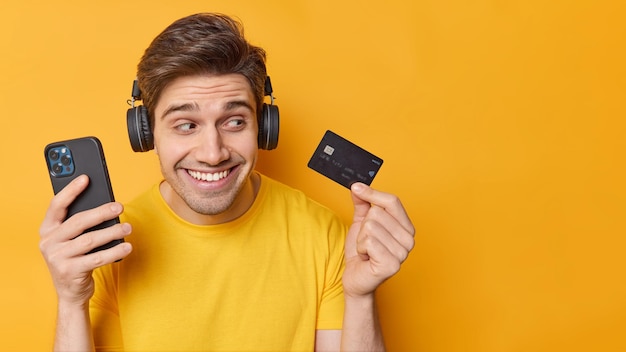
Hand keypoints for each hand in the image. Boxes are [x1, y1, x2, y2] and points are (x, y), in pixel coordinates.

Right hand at [39, 175, 131, 305]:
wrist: (71, 291)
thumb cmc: (75, 258)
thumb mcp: (71, 240)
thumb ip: (80, 224)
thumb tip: (105, 205)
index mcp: (47, 230)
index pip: (56, 206)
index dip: (71, 191)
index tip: (86, 178)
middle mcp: (48, 243)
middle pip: (78, 222)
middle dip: (101, 212)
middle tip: (119, 206)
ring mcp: (57, 258)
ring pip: (90, 240)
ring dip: (112, 232)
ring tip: (127, 227)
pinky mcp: (70, 272)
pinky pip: (97, 258)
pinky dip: (114, 252)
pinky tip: (126, 247)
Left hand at [342, 183, 414, 297]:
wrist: (356, 278)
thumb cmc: (362, 252)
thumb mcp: (361, 223)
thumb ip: (362, 203)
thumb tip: (358, 186)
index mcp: (406, 227)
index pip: (392, 201)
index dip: (372, 193)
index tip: (356, 188)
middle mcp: (409, 240)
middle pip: (377, 213)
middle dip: (363, 227)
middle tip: (366, 242)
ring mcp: (402, 253)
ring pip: (370, 227)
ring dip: (361, 240)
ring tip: (366, 251)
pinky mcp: (391, 265)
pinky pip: (368, 242)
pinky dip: (361, 249)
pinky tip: (366, 258)